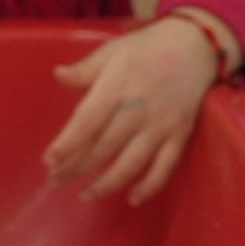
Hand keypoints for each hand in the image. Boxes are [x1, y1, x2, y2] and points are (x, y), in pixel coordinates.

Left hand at [45, 17, 226, 204]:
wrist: (195, 46)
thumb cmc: (145, 48)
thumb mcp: (111, 52)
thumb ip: (84, 70)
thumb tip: (57, 76)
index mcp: (116, 87)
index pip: (87, 122)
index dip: (67, 145)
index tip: (49, 161)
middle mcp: (138, 110)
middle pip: (104, 147)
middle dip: (77, 168)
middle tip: (56, 180)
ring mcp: (161, 125)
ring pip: (132, 163)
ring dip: (107, 183)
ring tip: (85, 195)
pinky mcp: (180, 135)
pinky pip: (165, 166)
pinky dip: (150, 186)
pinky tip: (133, 199)